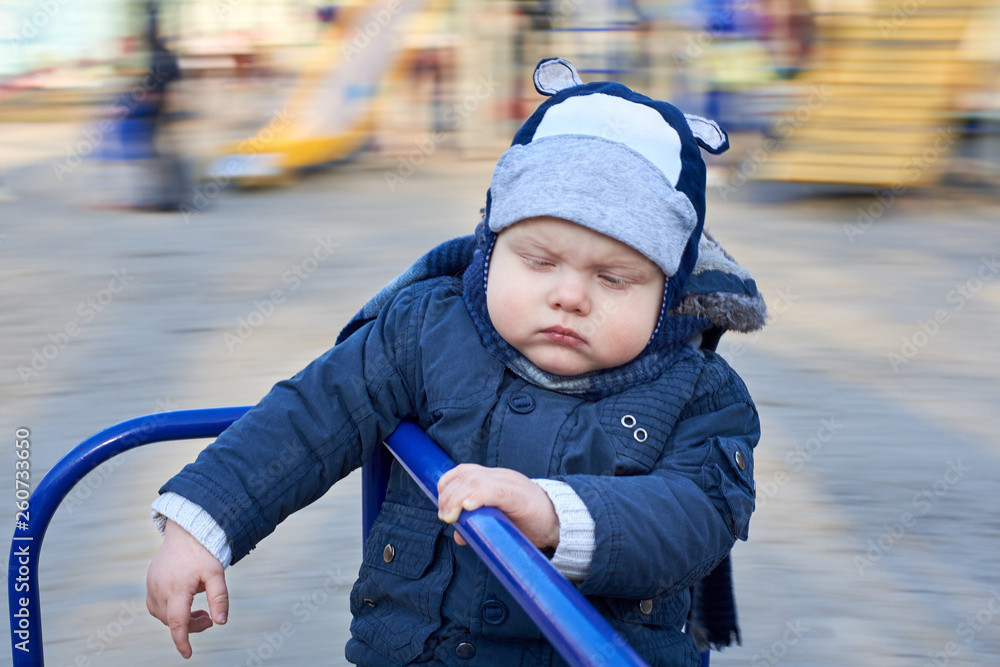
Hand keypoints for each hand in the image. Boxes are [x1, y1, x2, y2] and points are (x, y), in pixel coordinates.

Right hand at [146, 519, 228, 658]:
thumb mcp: (216, 574)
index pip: (177, 622)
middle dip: (191, 625)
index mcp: (177, 588)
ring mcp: (151, 585)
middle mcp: (159, 589)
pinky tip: (185, 602)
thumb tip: (221, 622)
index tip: (188, 655)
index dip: (182, 641)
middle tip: (209, 619)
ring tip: (200, 611)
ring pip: (162, 614)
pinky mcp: (149, 582)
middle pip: (172, 620)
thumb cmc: (203, 552)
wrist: (186, 531)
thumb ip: (219, 598)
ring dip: (180, 618)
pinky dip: (169, 610)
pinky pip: (156, 605)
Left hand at [437, 464, 558, 549]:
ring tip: (451, 517)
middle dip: (448, 495)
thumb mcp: (499, 521)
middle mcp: (501, 476)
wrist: (561, 523)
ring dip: (457, 499)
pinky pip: (495, 491)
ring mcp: (510, 484)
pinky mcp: (519, 497)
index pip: (464, 470)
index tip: (441, 506)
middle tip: (444, 517)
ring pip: (475, 481)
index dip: (447, 484)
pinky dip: (478, 497)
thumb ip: (478, 523)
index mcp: (495, 478)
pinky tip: (468, 507)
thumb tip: (459, 535)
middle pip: (465, 475)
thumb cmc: (530, 522)